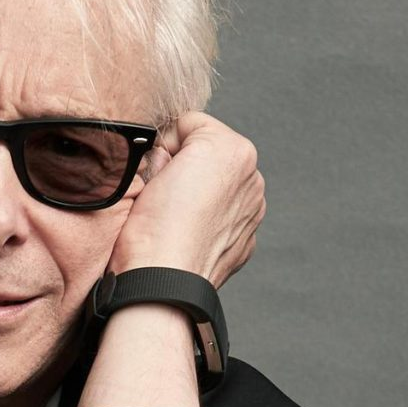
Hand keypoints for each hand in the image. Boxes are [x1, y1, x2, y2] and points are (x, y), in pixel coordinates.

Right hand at [109, 111, 264, 287]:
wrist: (161, 282)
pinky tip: (187, 233)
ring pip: (213, 185)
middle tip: (162, 195)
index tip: (157, 172)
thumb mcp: (157, 156)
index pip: (189, 125)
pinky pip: (220, 215)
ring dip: (194, 193)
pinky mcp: (245, 239)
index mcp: (236, 152)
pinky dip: (205, 220)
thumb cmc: (154, 227)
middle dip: (183, 168)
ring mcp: (252, 212)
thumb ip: (173, 136)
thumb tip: (171, 151)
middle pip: (205, 154)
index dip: (164, 146)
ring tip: (172, 217)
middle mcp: (253, 180)